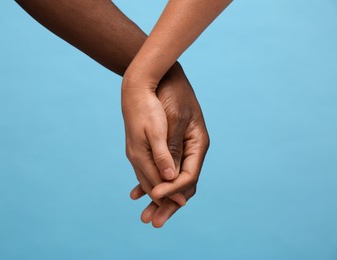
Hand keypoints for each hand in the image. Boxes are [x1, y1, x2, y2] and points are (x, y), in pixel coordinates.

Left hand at [128, 63, 209, 227]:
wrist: (158, 74)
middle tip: (153, 222)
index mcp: (197, 142)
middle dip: (168, 204)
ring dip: (159, 198)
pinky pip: (163, 170)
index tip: (155, 198)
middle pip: (183, 184)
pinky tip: (139, 193)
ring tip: (145, 215)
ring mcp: (180, 147)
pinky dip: (153, 183)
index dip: (173, 190)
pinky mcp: (168, 145)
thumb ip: (168, 150)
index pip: (189, 176)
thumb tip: (169, 177)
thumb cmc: (165, 93)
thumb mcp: (169, 120)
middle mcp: (191, 148)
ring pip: (172, 180)